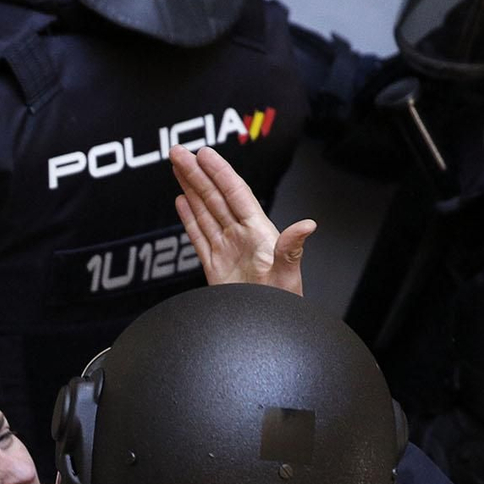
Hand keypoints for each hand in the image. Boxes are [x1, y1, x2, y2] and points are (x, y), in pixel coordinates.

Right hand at [170, 145, 315, 296]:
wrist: (267, 332)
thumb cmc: (283, 304)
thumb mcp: (288, 275)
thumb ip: (291, 249)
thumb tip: (307, 225)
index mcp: (258, 232)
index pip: (235, 194)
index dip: (219, 172)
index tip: (204, 154)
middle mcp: (241, 236)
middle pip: (214, 197)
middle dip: (196, 173)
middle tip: (178, 152)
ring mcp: (227, 249)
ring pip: (204, 211)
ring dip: (190, 189)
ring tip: (176, 167)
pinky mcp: (215, 266)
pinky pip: (199, 236)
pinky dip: (189, 219)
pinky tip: (181, 202)